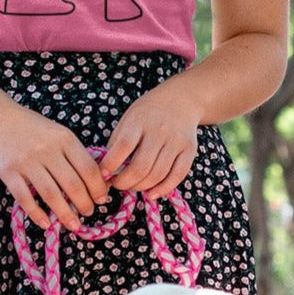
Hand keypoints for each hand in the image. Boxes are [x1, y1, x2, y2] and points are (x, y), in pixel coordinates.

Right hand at [0, 102, 108, 230]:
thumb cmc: (34, 128)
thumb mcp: (59, 133)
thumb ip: (75, 154)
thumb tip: (97, 181)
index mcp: (64, 138)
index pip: (88, 168)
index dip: (98, 187)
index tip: (102, 199)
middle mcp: (47, 150)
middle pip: (72, 184)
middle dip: (84, 203)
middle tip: (89, 213)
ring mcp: (26, 161)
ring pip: (51, 194)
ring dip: (65, 214)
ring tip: (74, 225)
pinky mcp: (8, 172)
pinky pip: (25, 198)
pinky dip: (37, 214)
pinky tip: (46, 223)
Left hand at [100, 82, 199, 199]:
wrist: (181, 101)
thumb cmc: (147, 114)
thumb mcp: (127, 120)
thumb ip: (117, 144)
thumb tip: (105, 173)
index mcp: (139, 120)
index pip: (124, 146)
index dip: (111, 164)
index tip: (103, 174)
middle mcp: (160, 130)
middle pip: (141, 166)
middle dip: (124, 182)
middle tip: (117, 184)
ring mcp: (177, 141)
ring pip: (158, 174)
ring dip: (141, 187)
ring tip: (132, 187)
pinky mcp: (190, 150)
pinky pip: (177, 175)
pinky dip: (163, 189)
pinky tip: (151, 194)